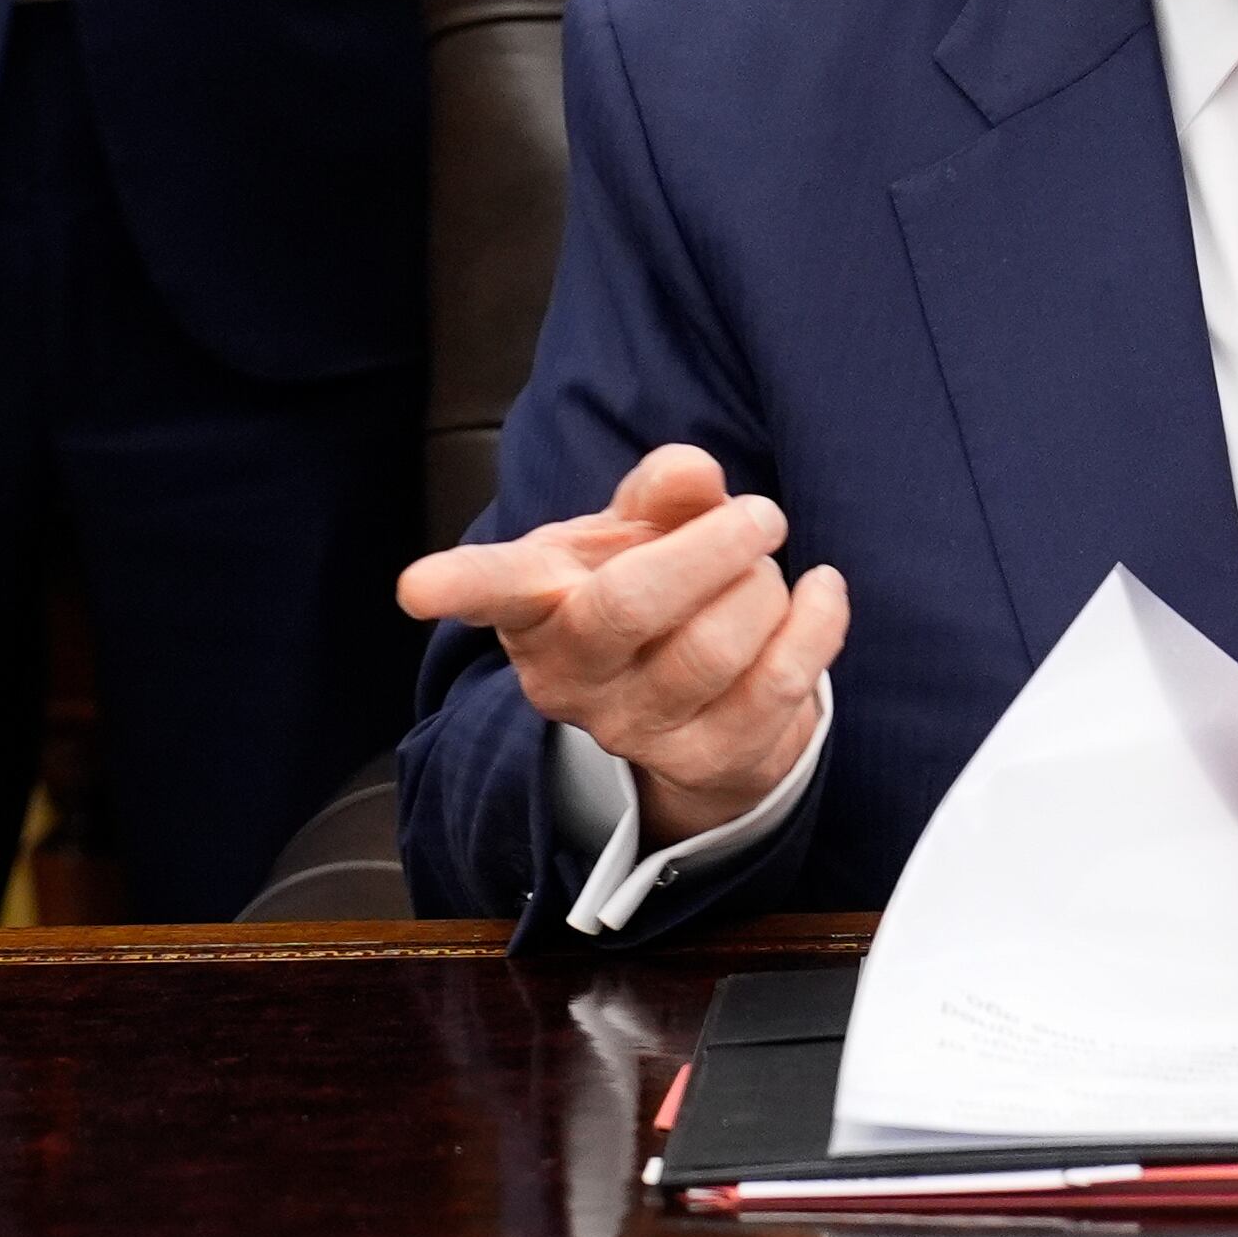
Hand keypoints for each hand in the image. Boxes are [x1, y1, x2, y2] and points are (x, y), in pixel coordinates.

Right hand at [398, 444, 850, 846]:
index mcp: (537, 605)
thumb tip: (693, 474)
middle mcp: (570, 678)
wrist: (696, 697)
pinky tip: (820, 592)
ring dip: (763, 586)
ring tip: (765, 568)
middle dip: (712, 545)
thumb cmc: (648, 588)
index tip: (417, 587)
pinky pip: (780, 686)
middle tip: (758, 513)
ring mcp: (635, 732)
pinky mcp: (710, 762)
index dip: (456, 586)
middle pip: (630, 606)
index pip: (491, 590)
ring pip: (714, 645)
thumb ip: (664, 489)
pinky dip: (817, 623)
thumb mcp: (640, 529)